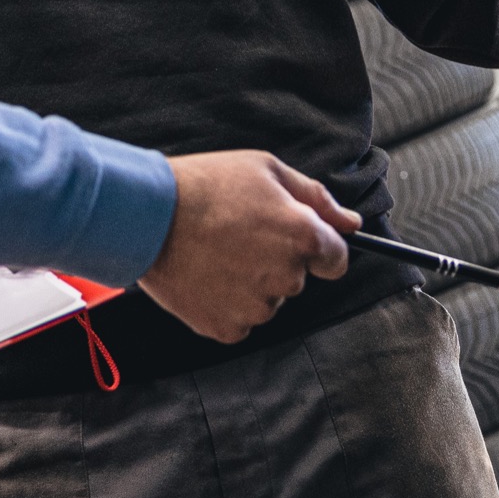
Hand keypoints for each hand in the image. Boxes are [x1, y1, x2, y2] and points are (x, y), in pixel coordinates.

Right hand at [137, 151, 360, 343]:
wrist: (147, 216)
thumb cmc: (206, 185)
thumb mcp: (266, 170)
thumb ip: (316, 198)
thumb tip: (351, 223)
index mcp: (303, 237)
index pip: (336, 259)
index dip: (318, 247)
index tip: (291, 238)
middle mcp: (286, 277)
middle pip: (296, 278)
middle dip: (276, 259)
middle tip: (238, 232)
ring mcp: (256, 308)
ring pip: (267, 300)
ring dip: (251, 282)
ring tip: (216, 251)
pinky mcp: (227, 328)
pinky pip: (240, 320)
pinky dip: (226, 302)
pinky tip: (206, 274)